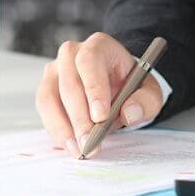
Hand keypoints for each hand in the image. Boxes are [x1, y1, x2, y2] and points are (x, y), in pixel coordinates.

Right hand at [35, 32, 163, 157]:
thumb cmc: (132, 86)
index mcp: (99, 45)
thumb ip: (145, 101)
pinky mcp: (47, 88)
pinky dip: (56, 130)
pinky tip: (70, 145)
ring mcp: (55, 70)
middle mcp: (71, 53)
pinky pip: (45, 110)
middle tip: (89, 142)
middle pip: (69, 82)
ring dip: (62, 127)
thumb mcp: (149, 92)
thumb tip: (130, 113)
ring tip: (79, 149)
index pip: (90, 61)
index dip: (93, 88)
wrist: (119, 86)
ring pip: (49, 97)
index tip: (100, 117)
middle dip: (79, 117)